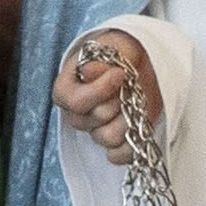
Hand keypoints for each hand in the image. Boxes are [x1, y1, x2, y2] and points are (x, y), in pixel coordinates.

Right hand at [52, 33, 161, 150]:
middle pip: (95, 119)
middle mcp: (76, 114)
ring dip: (128, 120)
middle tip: (130, 86)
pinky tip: (139, 127)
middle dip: (119, 101)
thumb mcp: (112, 48)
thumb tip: (88, 72)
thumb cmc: (119, 54)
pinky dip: (132, 145)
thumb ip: (101, 60)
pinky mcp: (114, 143)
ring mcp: (94, 131)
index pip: (76, 102)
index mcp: (66, 90)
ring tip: (137, 103)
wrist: (139, 64)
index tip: (120, 73)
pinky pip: (118, 156)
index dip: (99, 90)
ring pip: (107, 138)